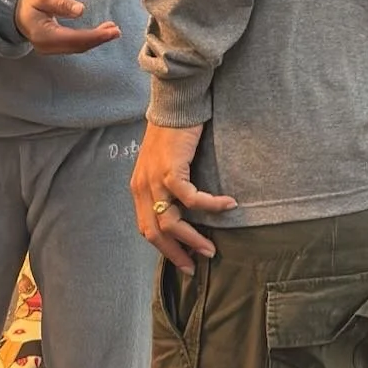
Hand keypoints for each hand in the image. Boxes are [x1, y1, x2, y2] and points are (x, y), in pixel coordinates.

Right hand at [14, 0, 121, 54]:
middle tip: (117, 31)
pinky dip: (89, 40)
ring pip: (77, 47)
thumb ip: (61, 3)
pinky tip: (101, 33)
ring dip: (96, 40)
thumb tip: (80, 10)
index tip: (112, 31)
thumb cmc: (28, 0)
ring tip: (113, 30)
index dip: (95, 36)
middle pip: (78, 46)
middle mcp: (47, 46)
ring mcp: (50, 49)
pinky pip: (74, 45)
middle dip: (99, 40)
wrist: (13, 11)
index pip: (74, 39)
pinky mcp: (54, 46)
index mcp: (43, 35)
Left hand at [132, 118, 235, 268]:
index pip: (147, 228)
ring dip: (193, 238)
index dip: (165, 249)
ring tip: (211, 248)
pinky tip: (228, 205)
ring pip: (172, 222)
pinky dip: (210, 206)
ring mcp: (155, 180)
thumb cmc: (173, 132)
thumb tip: (185, 209)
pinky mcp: (171, 170)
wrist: (175, 103)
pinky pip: (192, 198)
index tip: (184, 262)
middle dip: (177, 253)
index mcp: (139, 188)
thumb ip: (167, 186)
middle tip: (196, 264)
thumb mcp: (163, 164)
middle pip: (155, 232)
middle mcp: (142, 187)